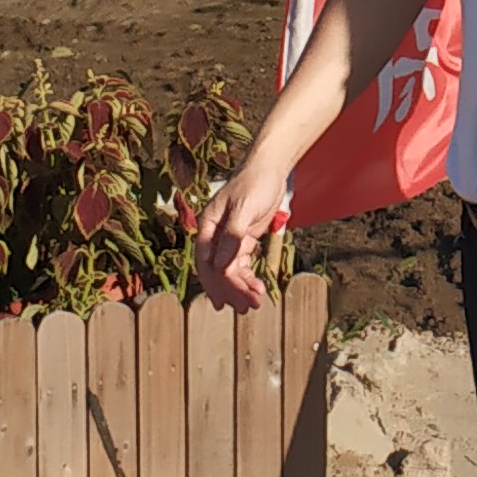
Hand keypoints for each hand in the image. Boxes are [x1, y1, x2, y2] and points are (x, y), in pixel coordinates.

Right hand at [195, 163, 290, 311]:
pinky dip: (247, 277)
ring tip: (253, 303)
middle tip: (245, 308)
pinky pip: (240, 264)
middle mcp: (214, 234)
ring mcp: (228, 238)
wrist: (270, 168)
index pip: (206, 261)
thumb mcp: (243, 209)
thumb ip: (233, 237)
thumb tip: (221, 265)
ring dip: (240, 287)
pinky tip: (255, 287)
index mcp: (207, 225)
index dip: (214, 283)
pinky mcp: (243, 239)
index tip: (224, 301)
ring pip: (229, 269)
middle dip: (230, 290)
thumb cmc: (254, 183)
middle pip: (217, 269)